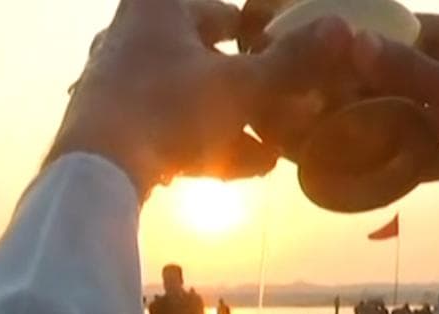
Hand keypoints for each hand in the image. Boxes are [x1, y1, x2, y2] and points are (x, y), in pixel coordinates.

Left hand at [46, 0, 353, 191]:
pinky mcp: (111, 122)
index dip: (266, 42)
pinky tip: (236, 172)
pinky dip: (202, 144)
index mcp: (160, 6)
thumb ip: (291, 63)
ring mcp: (117, 80)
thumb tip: (343, 29)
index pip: (228, 16)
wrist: (95, 171)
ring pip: (190, 98)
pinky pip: (168, 127)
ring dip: (232, 123)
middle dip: (252, 91)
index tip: (293, 69)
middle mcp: (132, 34)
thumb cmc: (167, 111)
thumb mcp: (240, 87)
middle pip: (210, 60)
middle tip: (287, 116)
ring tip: (271, 152)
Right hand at [351, 14, 438, 228]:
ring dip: (402, 128)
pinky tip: (388, 173)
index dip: (381, 44)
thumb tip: (352, 41)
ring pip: (436, 113)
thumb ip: (412, 71)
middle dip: (385, 92)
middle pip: (425, 73)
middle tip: (336, 108)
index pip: (423, 30)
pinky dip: (425, 158)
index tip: (335, 62)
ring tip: (354, 143)